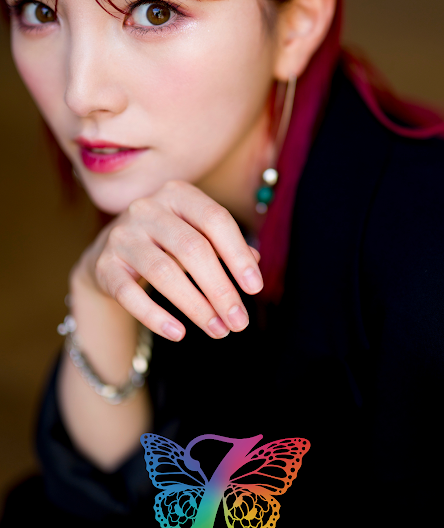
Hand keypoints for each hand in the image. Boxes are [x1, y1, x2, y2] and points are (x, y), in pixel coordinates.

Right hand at [70, 180, 262, 341]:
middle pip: (192, 248)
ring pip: (164, 272)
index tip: (255, 288)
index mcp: (177, 194)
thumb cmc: (166, 243)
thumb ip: (225, 247)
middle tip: (238, 321)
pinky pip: (129, 294)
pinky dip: (155, 316)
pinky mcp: (104, 264)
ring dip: (195, 306)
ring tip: (218, 330)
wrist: (109, 253)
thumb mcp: (196, 235)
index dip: (238, 254)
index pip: (215, 219)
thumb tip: (254, 265)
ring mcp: (122, 235)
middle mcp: (146, 209)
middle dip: (220, 289)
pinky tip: (178, 334)